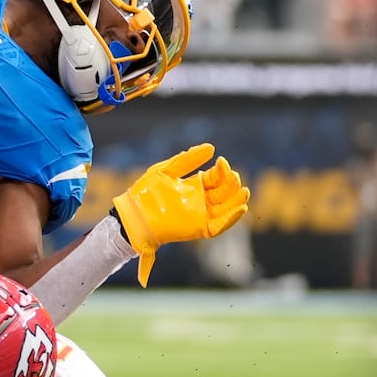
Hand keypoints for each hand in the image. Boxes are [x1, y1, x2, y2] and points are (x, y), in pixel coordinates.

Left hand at [112, 142, 250, 285]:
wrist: (133, 215)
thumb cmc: (146, 192)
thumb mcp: (166, 171)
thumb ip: (187, 160)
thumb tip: (211, 147)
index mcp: (195, 184)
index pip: (217, 176)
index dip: (223, 169)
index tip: (221, 162)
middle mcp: (201, 199)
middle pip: (225, 191)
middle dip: (232, 183)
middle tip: (232, 175)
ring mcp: (201, 214)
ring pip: (227, 207)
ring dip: (238, 200)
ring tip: (244, 191)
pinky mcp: (198, 228)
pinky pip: (219, 226)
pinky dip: (230, 219)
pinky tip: (240, 208)